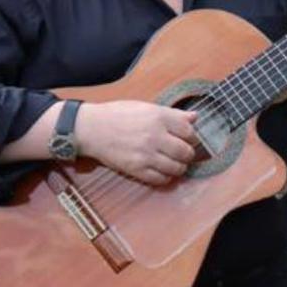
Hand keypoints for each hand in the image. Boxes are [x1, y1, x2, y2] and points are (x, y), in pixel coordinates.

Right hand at [73, 101, 197, 185]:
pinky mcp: (136, 169)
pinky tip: (162, 171)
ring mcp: (146, 154)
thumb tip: (195, 117)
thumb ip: (173, 113)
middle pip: (186, 152)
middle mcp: (155, 136)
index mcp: (159, 118)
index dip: (191, 137)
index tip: (187, 138)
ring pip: (176, 168)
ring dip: (179, 167)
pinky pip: (160, 179)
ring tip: (175, 163)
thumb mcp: (147, 107)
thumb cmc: (118, 114)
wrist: (91, 128)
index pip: (189, 132)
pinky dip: (166, 177)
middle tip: (184, 153)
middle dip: (188, 154)